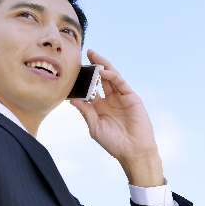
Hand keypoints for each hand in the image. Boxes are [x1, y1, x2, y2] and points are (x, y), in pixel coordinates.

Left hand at [70, 50, 163, 186]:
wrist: (133, 151)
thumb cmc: (114, 143)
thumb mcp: (95, 126)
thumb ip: (85, 111)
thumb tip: (72, 98)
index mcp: (100, 107)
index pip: (90, 89)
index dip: (83, 80)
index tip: (73, 70)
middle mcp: (111, 100)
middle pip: (101, 79)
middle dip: (94, 67)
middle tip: (85, 54)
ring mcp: (121, 97)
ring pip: (111, 77)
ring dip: (103, 65)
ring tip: (93, 55)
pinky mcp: (131, 97)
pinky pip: (121, 83)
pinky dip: (113, 76)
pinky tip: (105, 71)